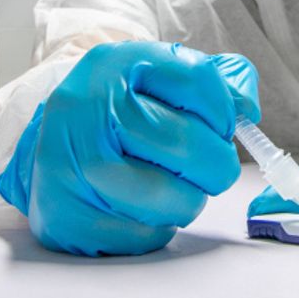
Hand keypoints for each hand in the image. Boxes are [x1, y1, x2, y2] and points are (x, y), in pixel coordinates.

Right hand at [0, 41, 260, 255]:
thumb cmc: (121, 108)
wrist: (51, 141)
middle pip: (187, 144)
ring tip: (177, 187)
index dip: (225, 111)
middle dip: (217, 165)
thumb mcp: (161, 74)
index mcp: (115, 63)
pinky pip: (143, 234)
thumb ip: (217, 78)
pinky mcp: (64, 215)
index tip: (223, 125)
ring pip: (169, 197)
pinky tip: (143, 206)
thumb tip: (247, 108)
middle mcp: (86, 108)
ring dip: (189, 199)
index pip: (199, 81)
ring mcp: (68, 163)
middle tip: (212, 167)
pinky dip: (158, 226)